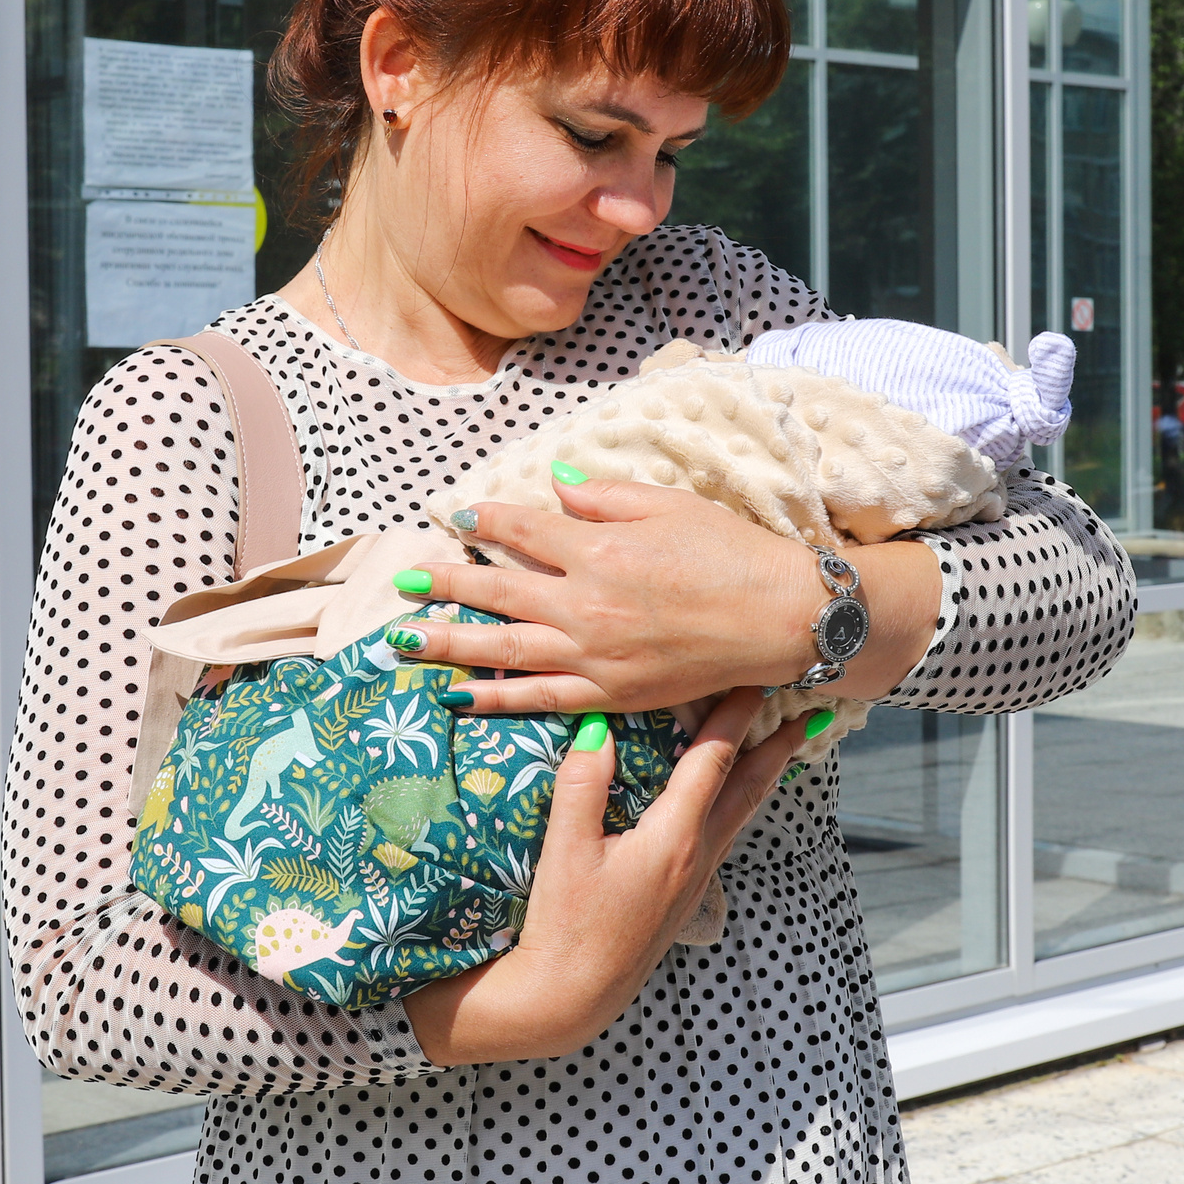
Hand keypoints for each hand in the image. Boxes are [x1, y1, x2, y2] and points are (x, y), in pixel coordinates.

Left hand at [389, 479, 935, 714]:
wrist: (779, 618)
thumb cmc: (731, 553)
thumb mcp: (668, 506)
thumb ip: (605, 498)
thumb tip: (555, 487)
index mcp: (599, 549)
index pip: (524, 529)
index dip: (488, 519)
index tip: (458, 515)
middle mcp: (585, 603)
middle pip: (498, 589)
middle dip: (448, 582)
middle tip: (407, 578)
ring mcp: (593, 654)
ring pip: (503, 647)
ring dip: (449, 643)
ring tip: (404, 641)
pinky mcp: (609, 693)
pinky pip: (538, 697)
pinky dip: (494, 696)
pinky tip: (458, 695)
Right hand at [402, 686, 803, 1064]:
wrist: (571, 997)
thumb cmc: (565, 926)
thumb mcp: (565, 849)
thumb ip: (582, 784)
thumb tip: (596, 727)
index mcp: (673, 838)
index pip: (712, 761)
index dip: (735, 715)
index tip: (756, 680)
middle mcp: (697, 857)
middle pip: (749, 788)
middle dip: (781, 748)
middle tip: (814, 715)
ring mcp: (696, 881)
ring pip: (742, 814)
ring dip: (765, 776)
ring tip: (787, 749)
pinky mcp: (686, 898)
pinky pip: (725, 834)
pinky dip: (739, 804)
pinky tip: (733, 801)